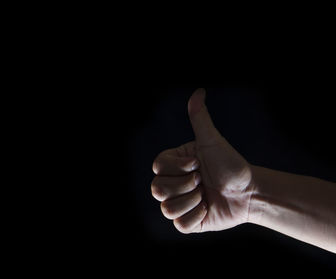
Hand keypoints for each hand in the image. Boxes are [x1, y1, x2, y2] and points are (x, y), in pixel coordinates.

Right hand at [151, 88, 254, 232]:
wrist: (248, 192)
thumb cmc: (230, 164)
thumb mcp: (213, 141)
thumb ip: (200, 119)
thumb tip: (198, 91)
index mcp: (173, 165)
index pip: (157, 167)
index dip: (178, 167)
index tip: (197, 164)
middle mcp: (172, 184)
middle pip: (157, 189)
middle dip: (186, 184)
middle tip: (202, 180)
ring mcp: (178, 203)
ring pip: (167, 208)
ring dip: (192, 200)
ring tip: (205, 195)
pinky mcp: (187, 222)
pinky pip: (179, 224)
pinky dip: (197, 216)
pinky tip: (207, 209)